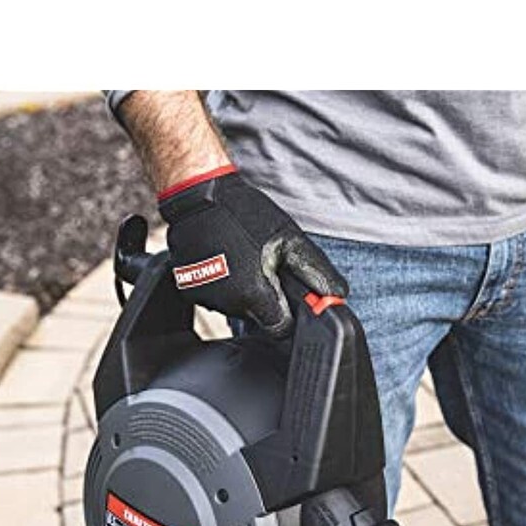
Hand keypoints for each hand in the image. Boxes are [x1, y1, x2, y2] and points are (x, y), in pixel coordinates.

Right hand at [158, 167, 347, 335]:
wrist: (198, 196)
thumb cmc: (243, 212)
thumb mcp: (290, 239)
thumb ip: (315, 272)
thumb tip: (336, 296)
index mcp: (253, 294)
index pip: (280, 329)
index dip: (289, 314)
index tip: (288, 297)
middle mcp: (227, 303)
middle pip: (258, 319)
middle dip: (266, 299)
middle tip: (265, 268)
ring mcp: (205, 298)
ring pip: (237, 308)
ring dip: (244, 291)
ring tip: (243, 259)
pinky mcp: (190, 291)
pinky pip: (216, 298)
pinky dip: (223, 285)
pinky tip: (225, 260)